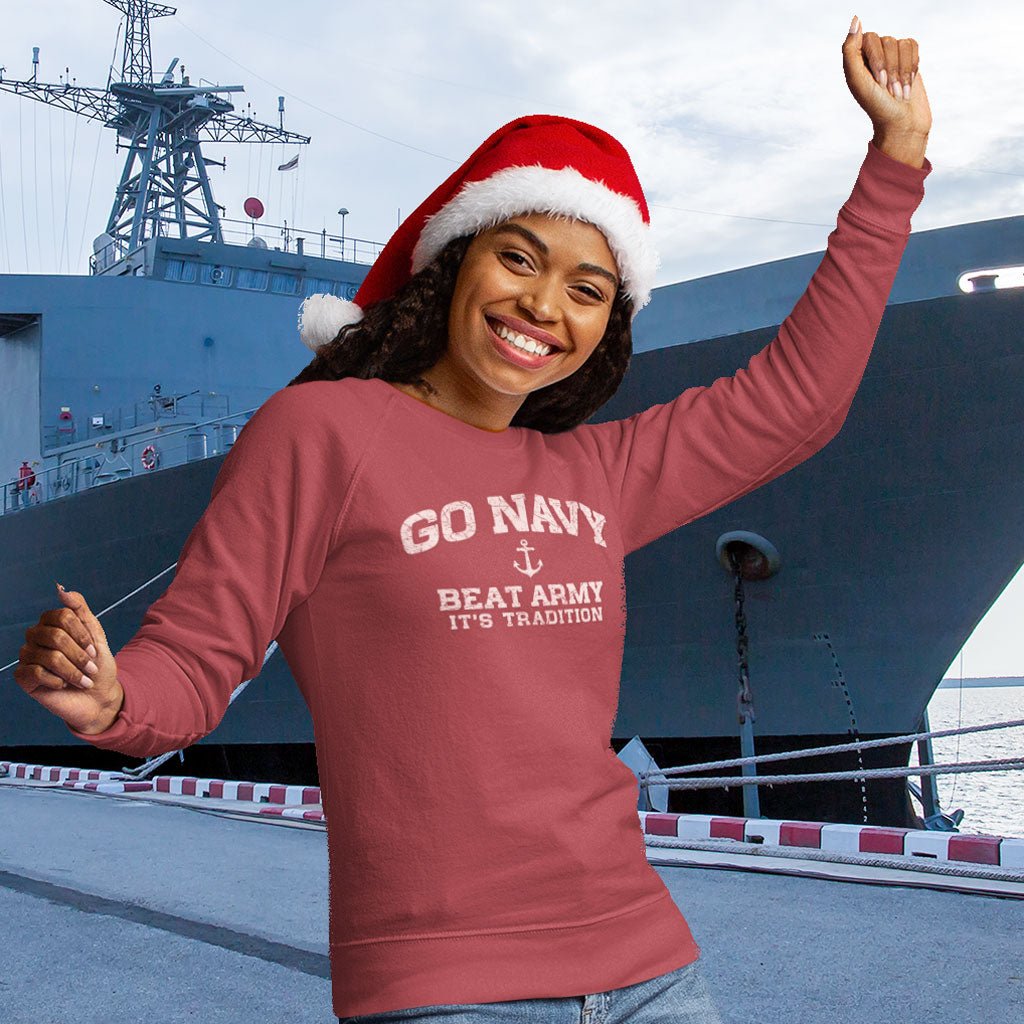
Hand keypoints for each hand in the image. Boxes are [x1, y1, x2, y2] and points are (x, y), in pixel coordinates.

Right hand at [14, 584, 123, 735]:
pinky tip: (63, 686)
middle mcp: (36, 636)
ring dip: (73, 671)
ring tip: (83, 680)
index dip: (82, 635)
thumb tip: (61, 589)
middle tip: (91, 668)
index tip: (94, 650)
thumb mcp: (96, 635)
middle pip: (56, 636)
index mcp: (52, 622)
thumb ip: (80, 610)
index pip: (63, 616)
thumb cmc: (97, 666)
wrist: (98, 698)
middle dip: (80, 655)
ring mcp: (28, 655)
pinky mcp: (23, 676)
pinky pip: (36, 673)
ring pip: (49, 656)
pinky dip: (58, 681)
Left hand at [842, 15, 930, 166]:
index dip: (877, 60)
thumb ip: (851, 51)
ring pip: (901, 43)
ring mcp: (892, 56)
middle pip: (887, 40)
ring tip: (898, 92)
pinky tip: (908, 84)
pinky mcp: (909, 59)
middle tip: (888, 91)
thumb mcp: (858, 81)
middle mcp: (873, 56)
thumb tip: (856, 20)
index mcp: (857, 61)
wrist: (902, 125)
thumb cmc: (878, 107)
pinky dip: (913, 66)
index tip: (878, 83)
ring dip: (903, 71)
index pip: (869, 39)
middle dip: (891, 68)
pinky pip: (913, 45)